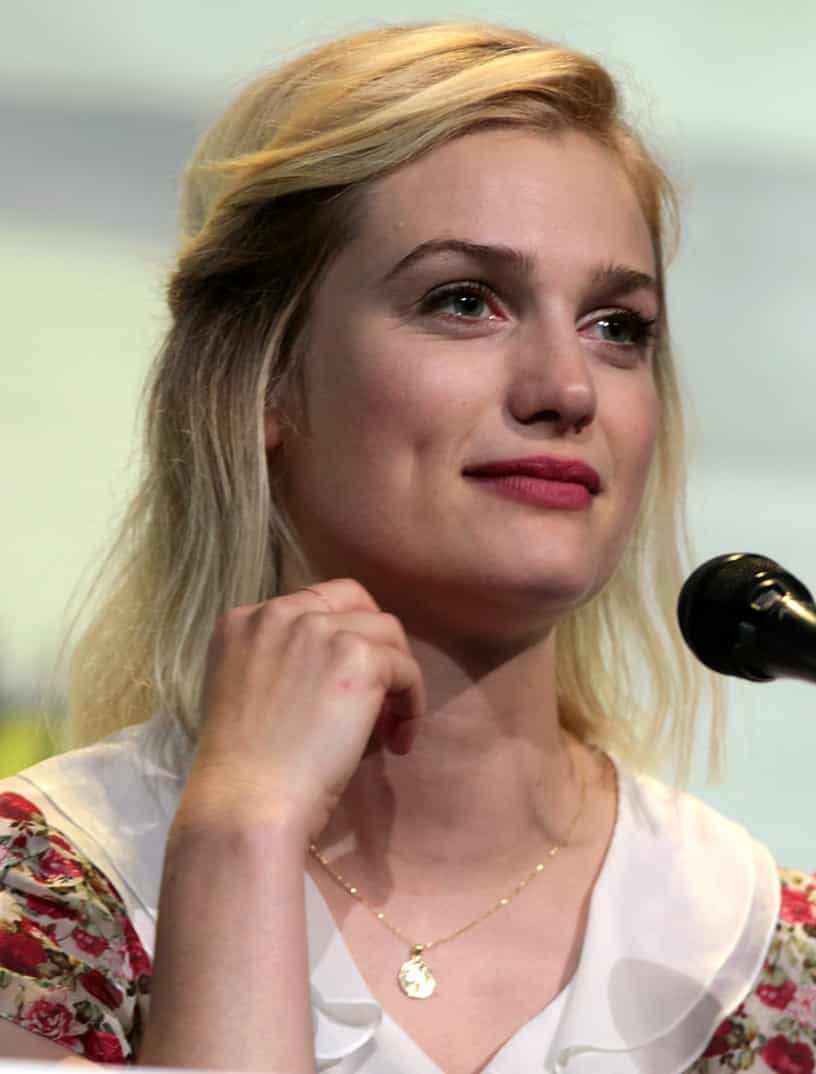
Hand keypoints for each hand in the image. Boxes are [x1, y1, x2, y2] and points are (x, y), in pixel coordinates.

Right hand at [182, 578, 425, 839]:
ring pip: (386, 631)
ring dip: (397, 675)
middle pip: (353, 601)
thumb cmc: (241, 772)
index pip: (310, 604)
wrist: (247, 803)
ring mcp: (320, 629)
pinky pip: (405, 668)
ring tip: (391, 726)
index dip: (338, 635)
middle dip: (374, 640)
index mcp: (242, 621)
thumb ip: (280, 664)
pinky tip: (398, 742)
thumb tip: (336, 670)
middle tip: (383, 687)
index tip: (346, 680)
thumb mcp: (244, 693)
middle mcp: (278, 613)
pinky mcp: (359, 656)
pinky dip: (411, 704)